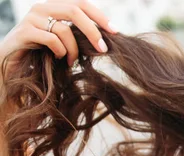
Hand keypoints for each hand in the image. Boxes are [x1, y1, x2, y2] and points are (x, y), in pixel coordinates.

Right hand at [0, 0, 116, 70]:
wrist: (10, 64)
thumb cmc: (40, 54)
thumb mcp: (62, 41)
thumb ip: (77, 34)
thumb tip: (105, 38)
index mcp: (53, 6)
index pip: (81, 3)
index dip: (100, 16)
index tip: (115, 31)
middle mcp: (42, 7)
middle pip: (75, 11)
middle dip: (93, 31)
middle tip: (103, 49)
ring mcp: (32, 18)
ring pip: (65, 29)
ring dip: (74, 50)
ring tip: (72, 62)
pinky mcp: (24, 31)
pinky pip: (52, 40)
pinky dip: (60, 51)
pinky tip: (59, 58)